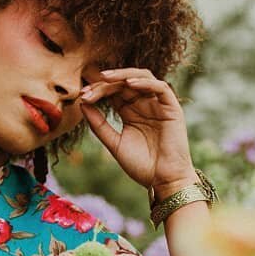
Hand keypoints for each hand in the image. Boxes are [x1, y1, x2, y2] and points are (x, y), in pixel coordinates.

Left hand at [78, 68, 196, 189]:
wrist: (163, 181)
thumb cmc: (141, 165)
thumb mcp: (114, 143)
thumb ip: (99, 125)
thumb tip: (82, 104)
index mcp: (130, 112)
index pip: (113, 92)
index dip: (98, 91)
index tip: (82, 97)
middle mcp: (144, 105)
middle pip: (124, 83)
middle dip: (106, 83)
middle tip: (90, 89)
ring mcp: (158, 105)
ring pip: (142, 78)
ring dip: (124, 75)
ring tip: (106, 78)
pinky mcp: (172, 108)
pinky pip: (160, 87)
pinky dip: (145, 83)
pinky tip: (129, 84)